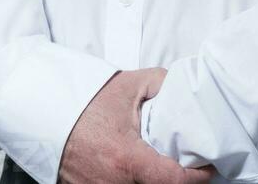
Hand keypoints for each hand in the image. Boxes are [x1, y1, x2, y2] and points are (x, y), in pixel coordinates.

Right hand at [58, 66, 216, 183]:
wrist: (48, 108)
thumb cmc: (89, 99)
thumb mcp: (131, 85)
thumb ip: (164, 84)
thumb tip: (189, 90)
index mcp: (127, 159)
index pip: (174, 181)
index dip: (198, 178)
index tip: (208, 169)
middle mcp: (113, 183)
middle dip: (176, 180)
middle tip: (188, 164)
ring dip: (154, 180)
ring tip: (164, 164)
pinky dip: (134, 180)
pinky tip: (139, 168)